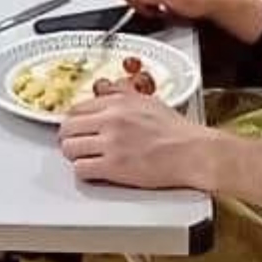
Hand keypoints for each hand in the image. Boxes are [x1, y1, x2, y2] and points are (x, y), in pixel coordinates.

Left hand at [59, 91, 215, 189]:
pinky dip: (85, 173)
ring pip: (69, 149)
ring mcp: (111, 143)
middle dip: (69, 139)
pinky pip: (81, 169)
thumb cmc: (178, 132)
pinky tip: (95, 172)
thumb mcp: (149, 101)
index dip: (73, 122)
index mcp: (118, 102)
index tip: (77, 130)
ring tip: (87, 160)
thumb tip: (105, 88)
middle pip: (67, 128)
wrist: (194, 152)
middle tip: (77, 147)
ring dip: (75, 156)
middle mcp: (111, 119)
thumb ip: (123, 95)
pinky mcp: (114, 166)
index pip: (76, 108)